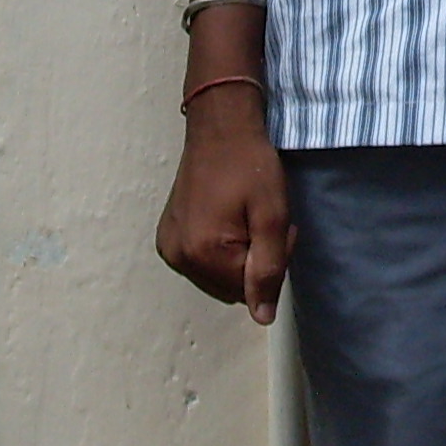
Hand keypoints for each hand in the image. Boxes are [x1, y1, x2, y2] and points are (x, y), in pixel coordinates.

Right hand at [156, 90, 294, 325]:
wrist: (220, 129)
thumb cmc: (250, 165)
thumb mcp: (272, 214)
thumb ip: (268, 267)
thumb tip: (262, 317)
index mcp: (203, 254)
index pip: (249, 289)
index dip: (271, 260)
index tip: (278, 226)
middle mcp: (179, 257)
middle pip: (231, 286)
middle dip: (254, 259)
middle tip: (263, 220)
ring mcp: (169, 248)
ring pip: (217, 275)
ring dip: (238, 254)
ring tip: (246, 215)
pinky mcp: (167, 237)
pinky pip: (201, 261)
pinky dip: (219, 248)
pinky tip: (227, 217)